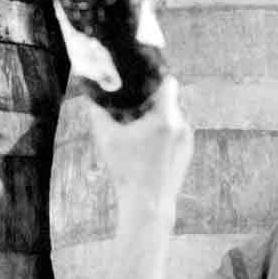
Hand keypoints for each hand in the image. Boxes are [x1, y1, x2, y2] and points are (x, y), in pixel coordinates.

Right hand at [86, 76, 193, 220]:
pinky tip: (148, 137)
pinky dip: (165, 127)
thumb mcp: (105, 138)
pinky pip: (178, 128)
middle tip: (134, 96)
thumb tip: (89, 92)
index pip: (167, 80)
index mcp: (164, 118)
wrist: (148, 205)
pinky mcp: (187, 150)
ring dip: (160, 111)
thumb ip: (97, 110)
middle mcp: (181, 124)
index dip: (154, 73)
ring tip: (140, 118)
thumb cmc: (125, 171)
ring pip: (175, 112)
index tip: (140, 74)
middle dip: (153, 94)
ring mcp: (187, 138)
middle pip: (170, 95)